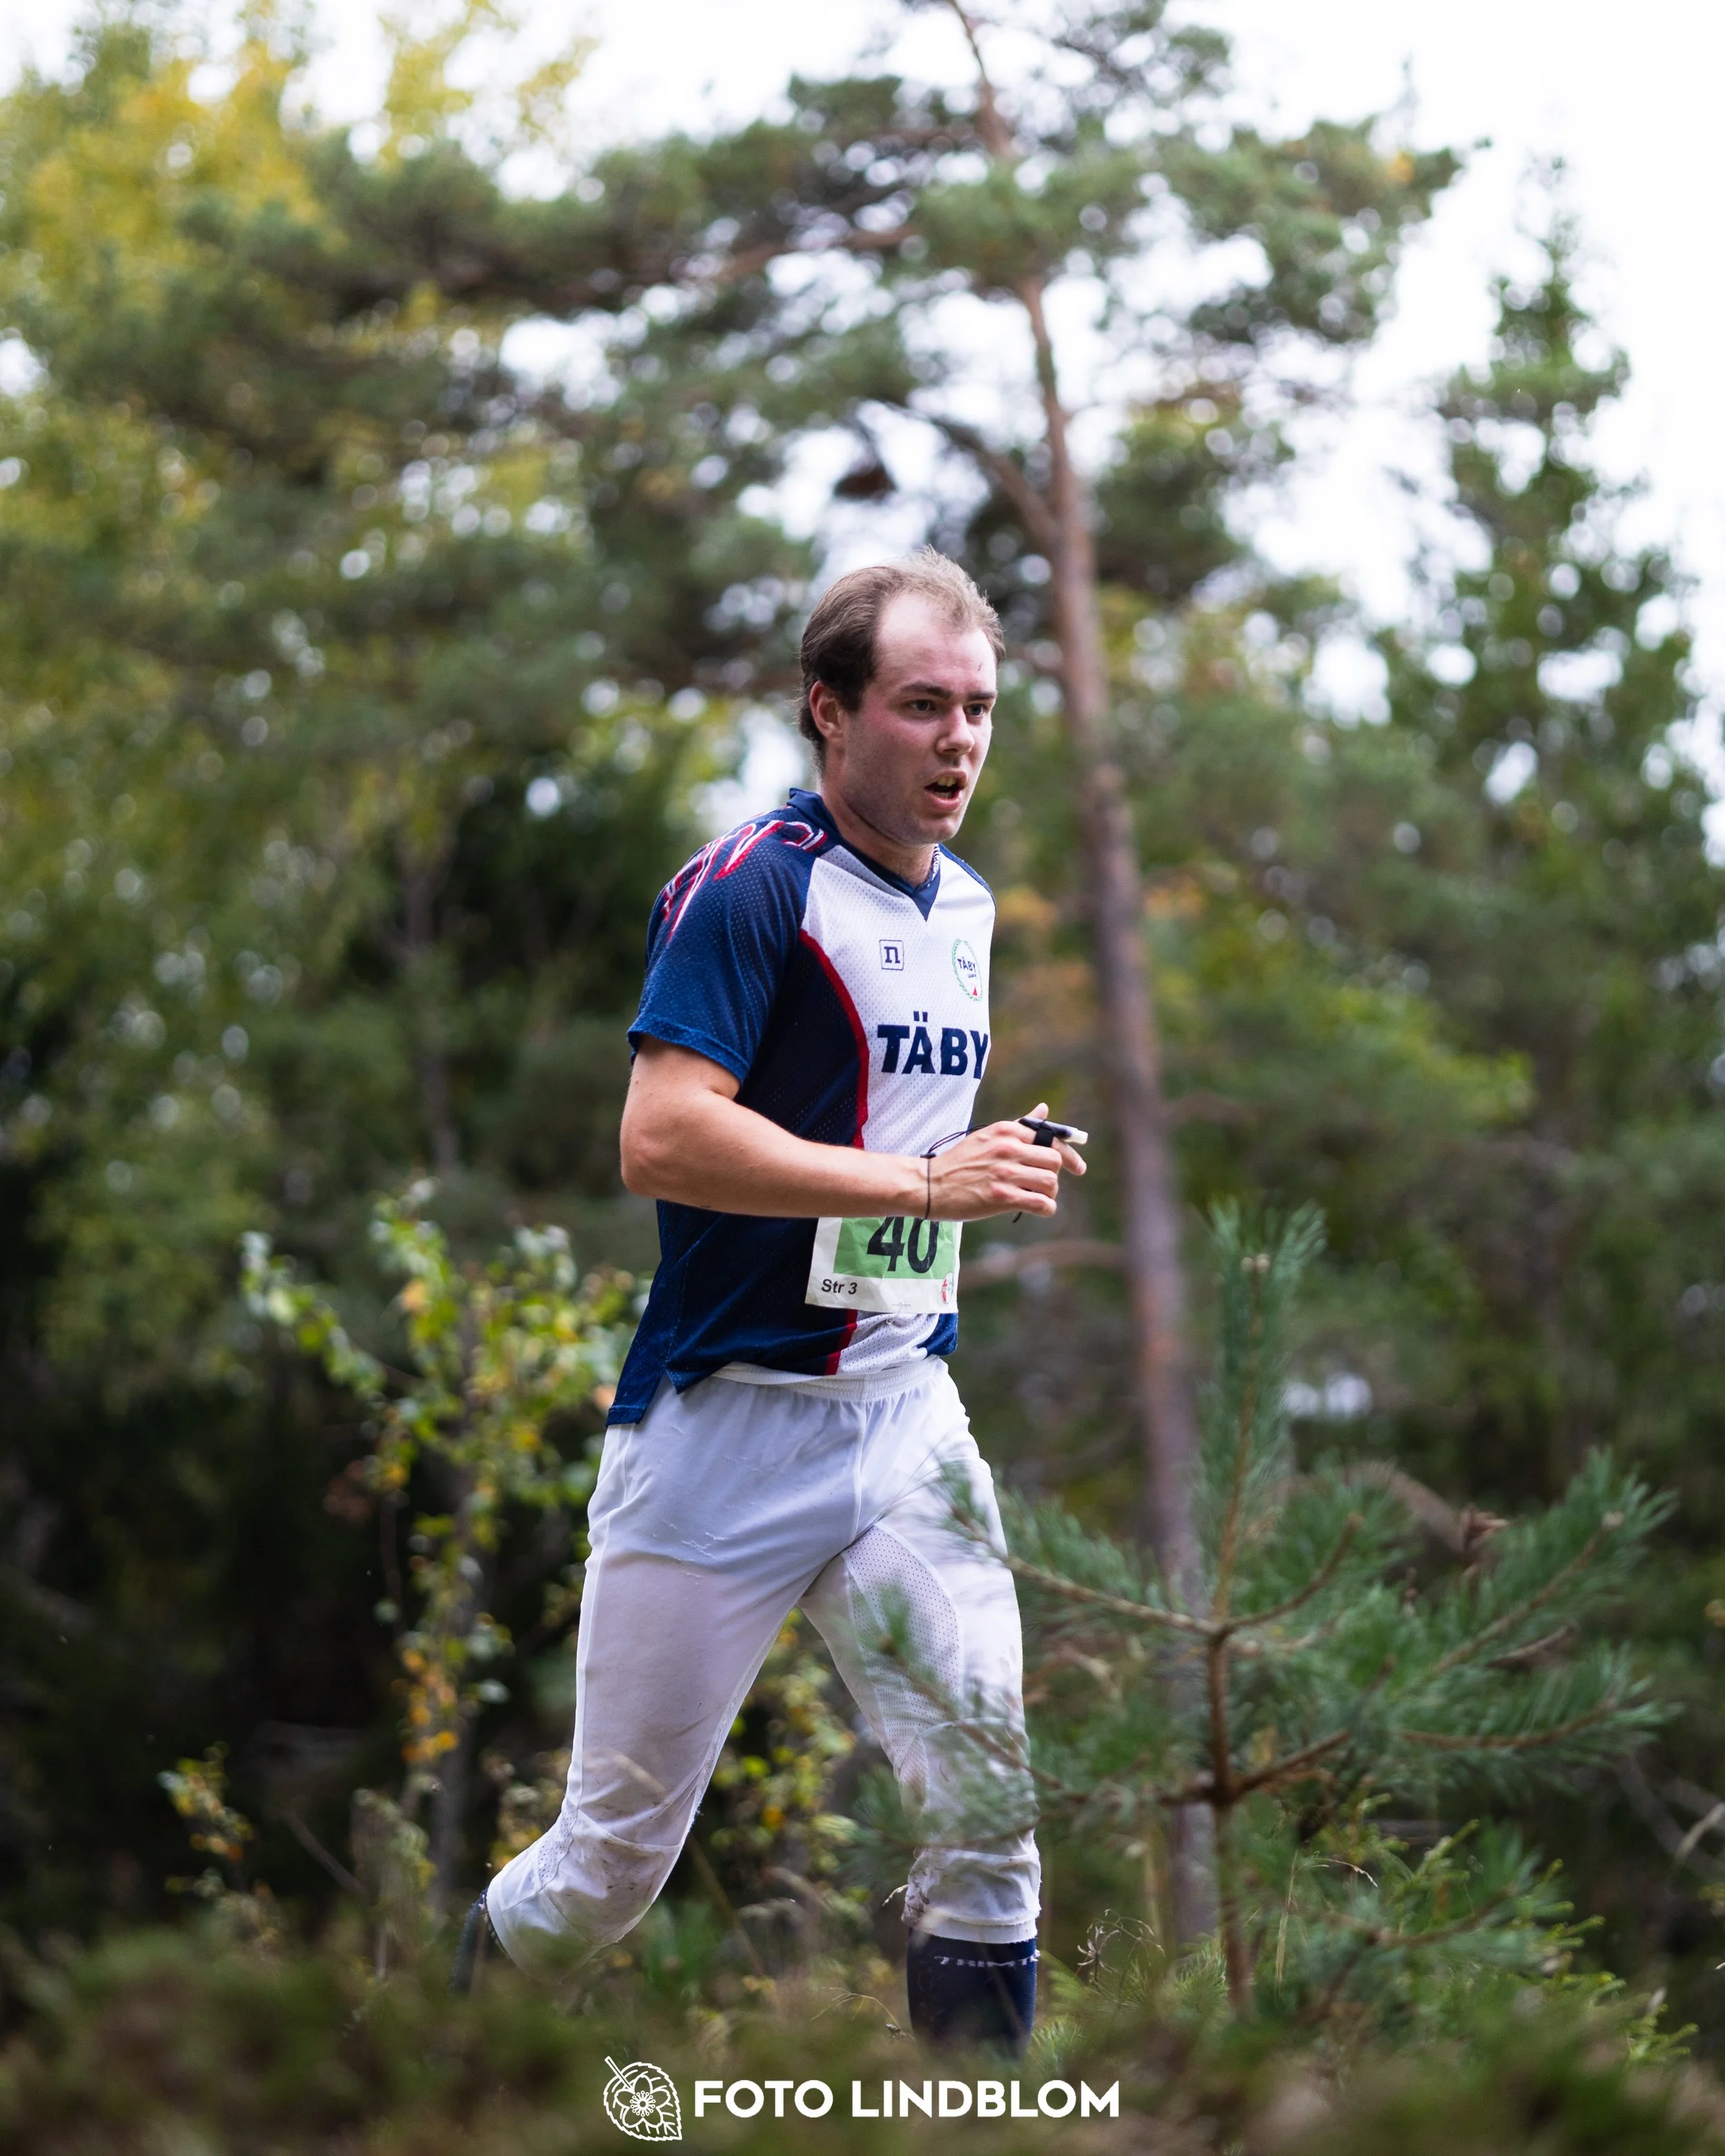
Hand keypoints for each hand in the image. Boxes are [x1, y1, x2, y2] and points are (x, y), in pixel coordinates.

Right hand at [926, 1102, 1086, 1220]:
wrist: (930, 1184)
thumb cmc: (960, 1162)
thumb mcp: (989, 1136)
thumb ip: (1020, 1125)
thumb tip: (1044, 1109)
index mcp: (1007, 1131)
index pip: (1051, 1138)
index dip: (1069, 1154)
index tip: (1077, 1167)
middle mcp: (1008, 1148)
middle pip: (1054, 1160)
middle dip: (1054, 1176)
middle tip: (1044, 1185)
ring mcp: (1005, 1173)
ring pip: (1050, 1182)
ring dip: (1050, 1193)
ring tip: (1038, 1197)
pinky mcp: (1001, 1197)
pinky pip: (1041, 1203)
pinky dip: (1046, 1209)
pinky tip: (1039, 1209)